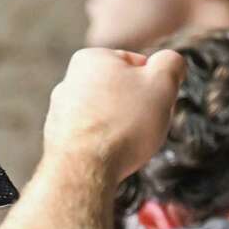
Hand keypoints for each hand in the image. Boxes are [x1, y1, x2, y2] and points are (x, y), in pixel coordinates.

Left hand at [44, 48, 184, 182]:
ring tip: (124, 142)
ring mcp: (60, 110)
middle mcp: (69, 81)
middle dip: (138, 108)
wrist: (84, 169)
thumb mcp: (161, 83)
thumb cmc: (123, 124)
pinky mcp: (58, 136)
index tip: (154, 102)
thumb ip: (171, 63)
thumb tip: (170, 61)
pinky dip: (105, 144)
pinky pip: (93, 136)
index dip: (155, 85)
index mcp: (90, 59)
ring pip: (109, 115)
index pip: (139, 64)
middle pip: (122, 91)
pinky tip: (108, 154)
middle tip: (142, 125)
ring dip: (123, 127)